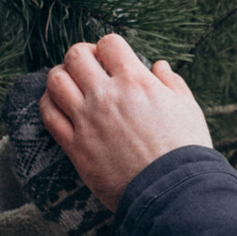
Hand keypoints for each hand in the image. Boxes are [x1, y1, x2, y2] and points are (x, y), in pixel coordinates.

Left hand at [39, 35, 212, 204]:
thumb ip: (171, 82)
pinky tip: (59, 106)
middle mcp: (106, 96)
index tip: (113, 60)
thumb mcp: (188, 109)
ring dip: (61, 77)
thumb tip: (159, 65)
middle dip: (81, 56)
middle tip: (89, 68)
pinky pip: (48, 115)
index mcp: (136, 81)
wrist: (173, 192)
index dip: (109, 47)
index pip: (109, 43)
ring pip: (55, 81)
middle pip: (75, 56)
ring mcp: (86, 120)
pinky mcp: (75, 146)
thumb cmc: (186, 150)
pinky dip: (49, 104)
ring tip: (71, 85)